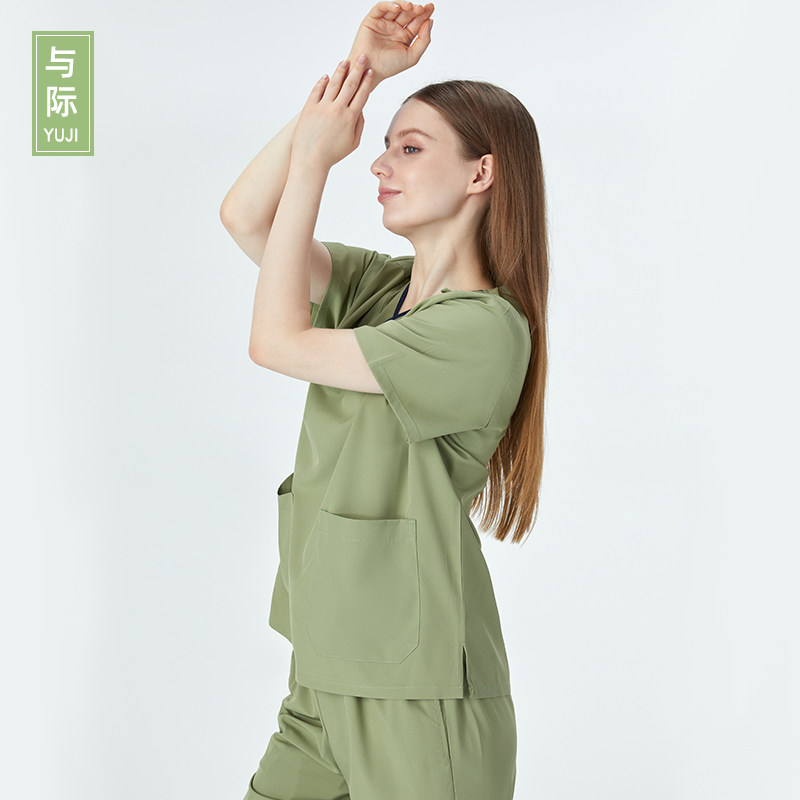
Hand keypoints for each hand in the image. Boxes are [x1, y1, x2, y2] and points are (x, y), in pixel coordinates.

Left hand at [291, 56, 373, 170]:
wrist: (310, 160)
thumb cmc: (332, 154)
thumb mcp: (352, 143)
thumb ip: (359, 125)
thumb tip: (360, 109)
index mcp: (350, 118)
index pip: (361, 95)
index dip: (367, 82)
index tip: (370, 72)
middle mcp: (337, 109)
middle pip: (350, 84)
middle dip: (358, 69)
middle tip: (362, 57)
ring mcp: (322, 107)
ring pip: (334, 84)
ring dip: (341, 71)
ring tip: (345, 62)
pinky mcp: (309, 108)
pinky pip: (317, 91)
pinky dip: (322, 82)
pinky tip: (326, 76)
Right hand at [347, 1, 433, 86]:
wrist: (370, 71)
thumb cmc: (389, 67)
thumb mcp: (412, 56)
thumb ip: (423, 40)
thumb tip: (430, 22)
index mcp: (404, 37)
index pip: (416, 22)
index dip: (424, 14)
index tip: (430, 8)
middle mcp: (394, 28)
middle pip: (408, 14)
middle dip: (416, 9)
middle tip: (422, 8)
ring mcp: (384, 23)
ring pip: (396, 8)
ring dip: (404, 5)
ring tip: (411, 7)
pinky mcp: (372, 19)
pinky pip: (381, 8)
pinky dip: (389, 5)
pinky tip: (397, 8)